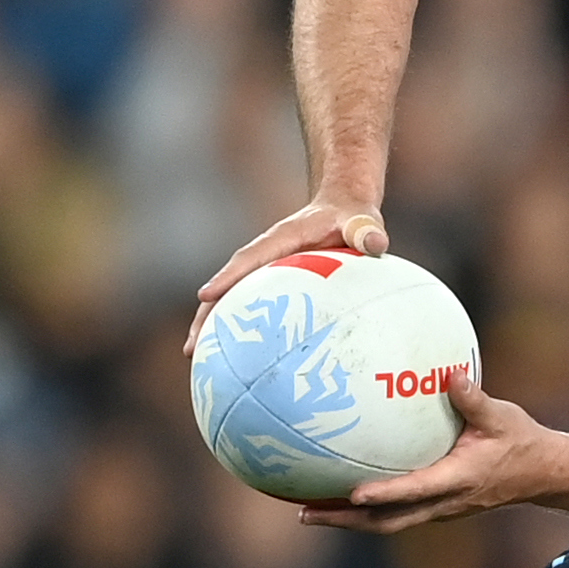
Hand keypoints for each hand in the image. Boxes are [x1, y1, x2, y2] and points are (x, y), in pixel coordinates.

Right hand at [186, 200, 389, 353]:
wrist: (343, 207)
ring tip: (195, 358)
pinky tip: (237, 360)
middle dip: (207, 314)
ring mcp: (266, 270)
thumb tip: (376, 243)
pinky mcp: (273, 283)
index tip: (205, 295)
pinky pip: (253, 306)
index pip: (250, 258)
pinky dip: (241, 328)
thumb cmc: (352, 216)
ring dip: (213, 326)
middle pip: (229, 285)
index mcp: (282, 238)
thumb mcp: (362, 220)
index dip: (228, 277)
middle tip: (191, 347)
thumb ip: (366, 231)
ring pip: (233, 299)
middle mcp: (266, 254)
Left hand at [299, 372, 545, 532]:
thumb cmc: (519, 441)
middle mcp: (444, 502)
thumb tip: (451, 374)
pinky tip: (341, 499)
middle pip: (387, 522)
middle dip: (345, 521)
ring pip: (388, 524)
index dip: (385, 494)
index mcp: (459, 480)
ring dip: (349, 522)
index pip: (415, 491)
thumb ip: (473, 399)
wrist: (541, 474)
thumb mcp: (501, 417)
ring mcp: (438, 510)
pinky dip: (366, 512)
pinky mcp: (436, 508)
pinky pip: (395, 515)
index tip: (354, 494)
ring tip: (309, 511)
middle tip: (305, 513)